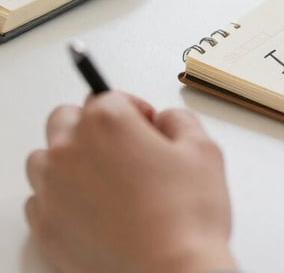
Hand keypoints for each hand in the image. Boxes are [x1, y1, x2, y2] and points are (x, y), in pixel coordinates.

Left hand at [25, 92, 235, 272]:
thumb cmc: (187, 216)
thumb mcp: (204, 149)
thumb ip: (179, 119)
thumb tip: (165, 121)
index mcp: (107, 123)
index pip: (109, 95)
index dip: (136, 110)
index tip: (149, 127)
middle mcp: (70, 150)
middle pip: (67, 118)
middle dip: (94, 125)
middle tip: (126, 148)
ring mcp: (52, 190)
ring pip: (46, 156)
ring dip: (70, 157)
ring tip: (107, 179)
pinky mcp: (45, 227)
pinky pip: (40, 197)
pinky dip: (61, 195)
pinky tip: (94, 208)